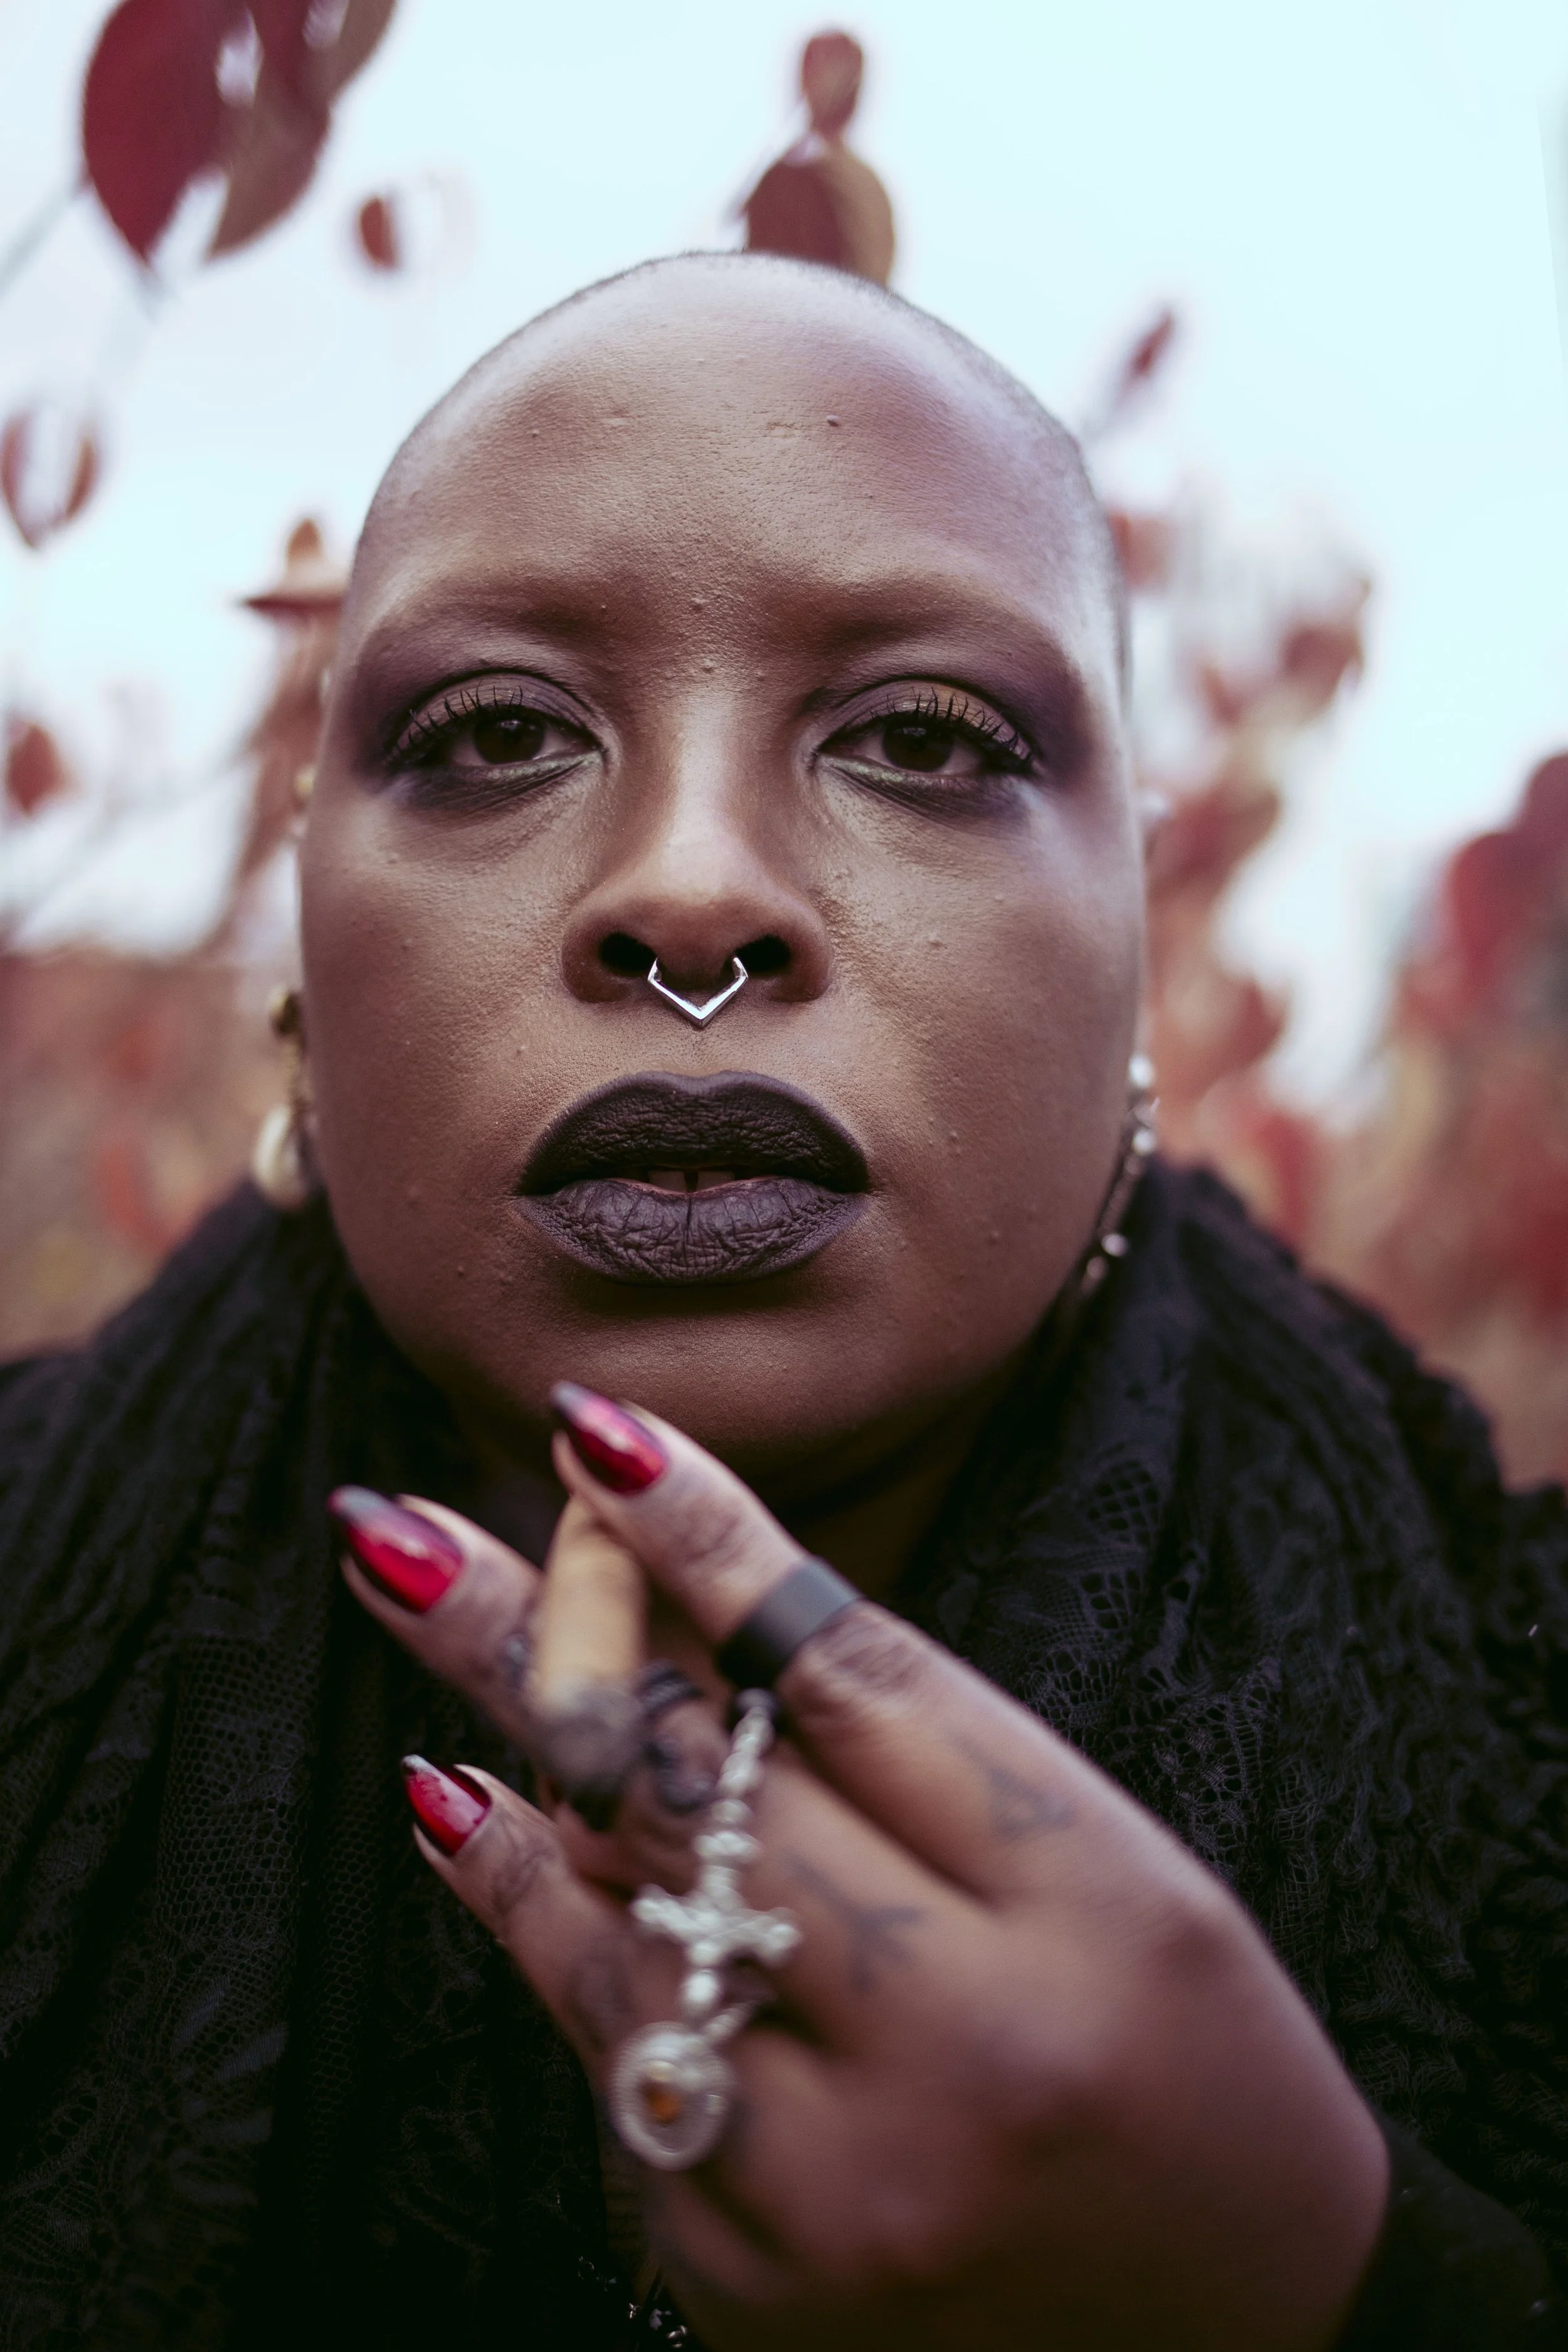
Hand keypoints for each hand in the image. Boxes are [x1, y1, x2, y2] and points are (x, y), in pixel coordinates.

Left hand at [338, 1401, 1387, 2351]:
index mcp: (1087, 1906)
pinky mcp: (758, 2289)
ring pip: (615, 1940)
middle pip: (695, 1792)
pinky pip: (620, 2079)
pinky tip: (476, 1828)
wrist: (1249, 2332)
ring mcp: (845, 2191)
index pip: (855, 1678)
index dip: (713, 1542)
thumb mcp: (1109, 1865)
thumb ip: (918, 1756)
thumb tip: (691, 1619)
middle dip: (533, 1638)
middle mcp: (960, 2052)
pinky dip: (552, 1941)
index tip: (598, 1435)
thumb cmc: (1190, 2054)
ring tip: (408, 1611)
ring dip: (493, 1772)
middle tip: (398, 1530)